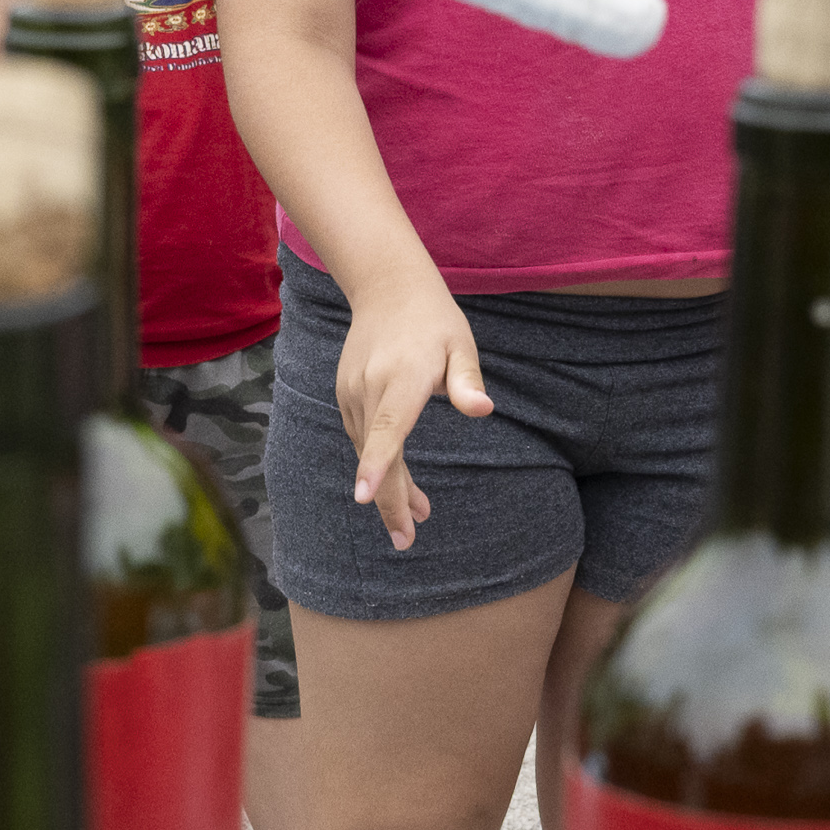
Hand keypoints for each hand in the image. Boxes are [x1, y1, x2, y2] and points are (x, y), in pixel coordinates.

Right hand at [335, 276, 492, 550]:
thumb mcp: (460, 343)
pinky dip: (379, 464)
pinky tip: (400, 483)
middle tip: (405, 540)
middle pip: (376, 454)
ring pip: (369, 451)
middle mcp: (369, 389)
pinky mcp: (347, 395)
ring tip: (417, 518)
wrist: (387, 290)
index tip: (364, 497)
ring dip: (390, 487)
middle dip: (388, 500)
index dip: (379, 465)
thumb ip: (467, 379)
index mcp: (399, 380)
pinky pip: (364, 438)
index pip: (388, 428)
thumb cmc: (434, 321)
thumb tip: (482, 410)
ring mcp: (353, 392)